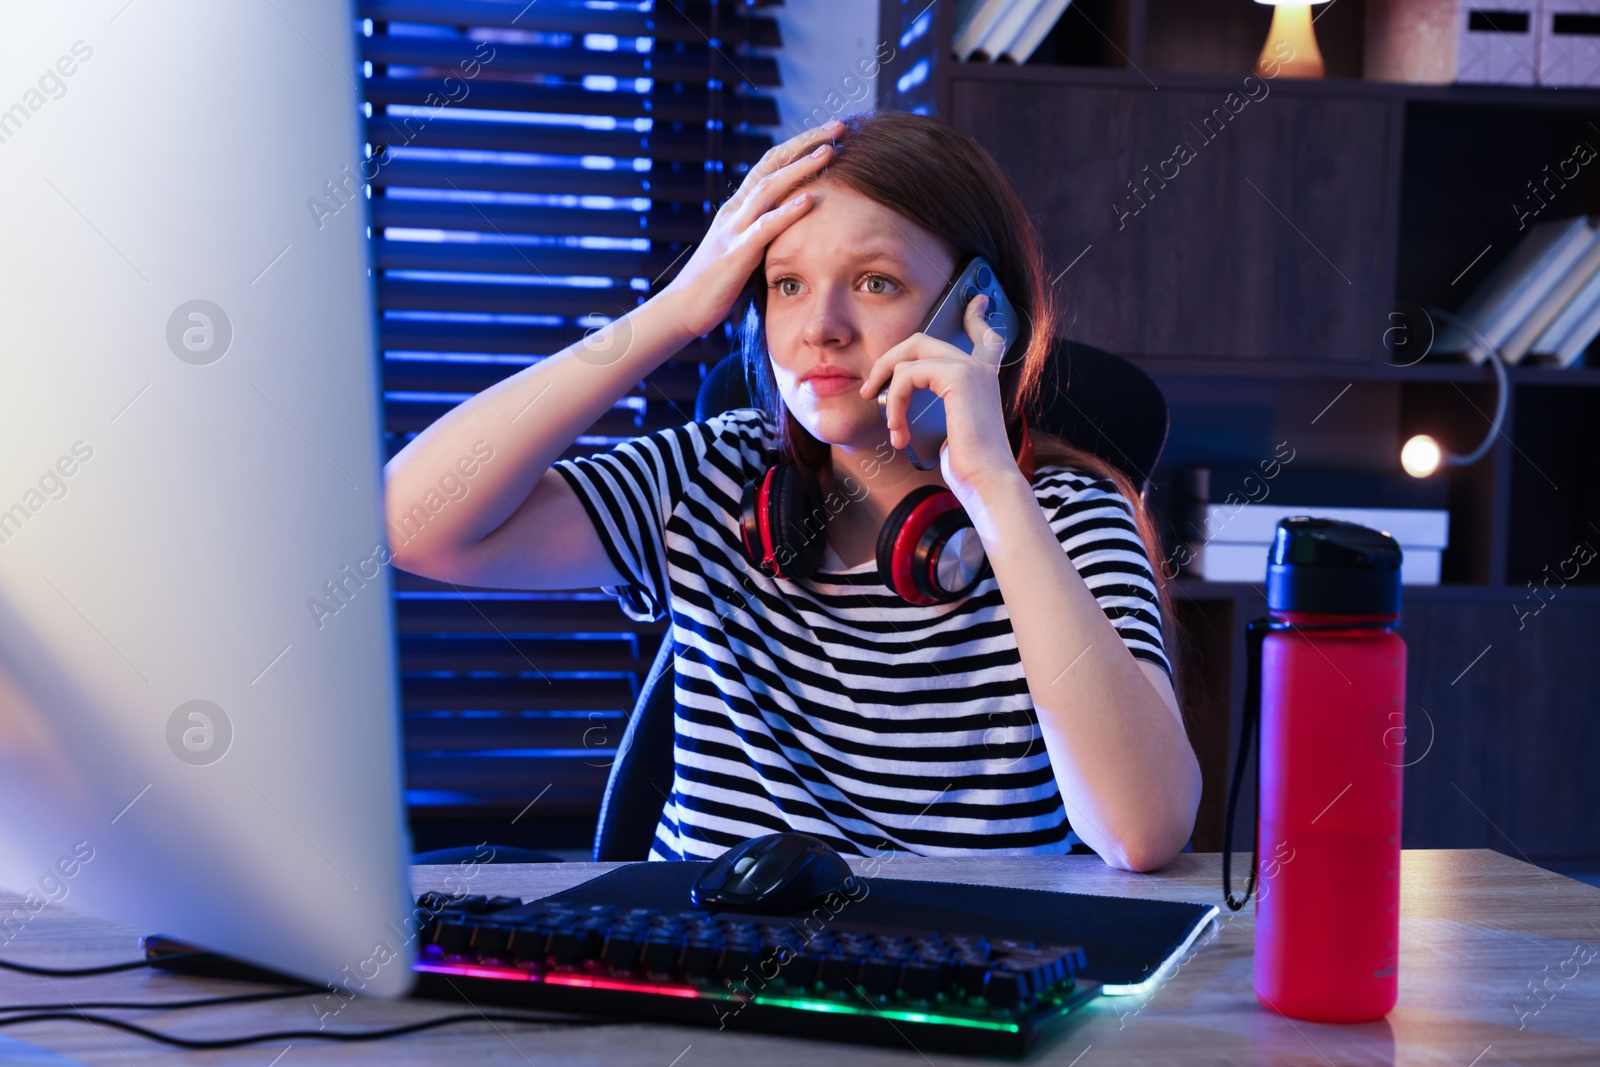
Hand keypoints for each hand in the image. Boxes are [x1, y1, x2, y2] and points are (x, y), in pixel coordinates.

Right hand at [658, 119, 844, 338]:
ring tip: (829, 151)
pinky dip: (787, 213)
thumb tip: (792, 225)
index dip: (800, 145)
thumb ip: (762, 232)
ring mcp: (733, 230)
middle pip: (772, 165)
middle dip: (806, 143)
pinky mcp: (735, 255)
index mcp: (738, 208)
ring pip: (768, 188)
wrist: (682, 308)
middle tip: (838, 126)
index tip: (831, 132)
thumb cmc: (716, 283)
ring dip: (800, 168)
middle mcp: (735, 211)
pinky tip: (809, 201)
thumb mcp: (744, 249)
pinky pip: (763, 229)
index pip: (771, 164)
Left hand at [857, 294, 1024, 504]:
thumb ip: (939, 404)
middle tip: (869, 390)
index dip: (976, 316)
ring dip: (888, 392)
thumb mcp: (952, 428)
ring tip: (889, 424)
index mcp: (983, 377)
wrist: (987, 481)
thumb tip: (897, 395)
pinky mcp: (959, 377)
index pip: (983, 335)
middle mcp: (980, 367)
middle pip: (922, 341)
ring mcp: (971, 368)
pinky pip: (908, 376)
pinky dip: (895, 403)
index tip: (975, 300)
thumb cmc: (968, 464)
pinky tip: (898, 431)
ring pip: (909, 356)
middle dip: (888, 361)